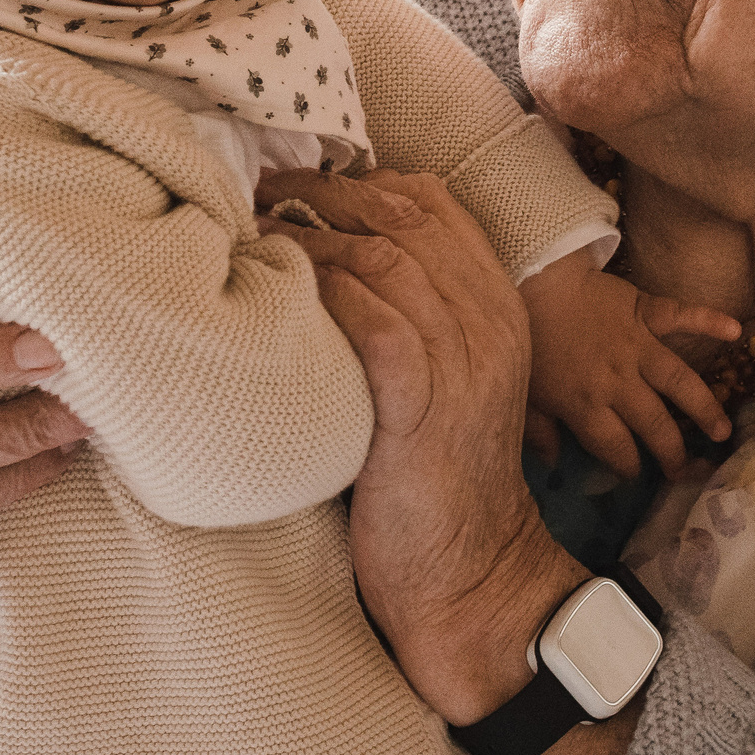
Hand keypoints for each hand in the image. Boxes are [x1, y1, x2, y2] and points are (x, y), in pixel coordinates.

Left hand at [254, 169, 585, 725]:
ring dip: (313, 237)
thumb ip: (411, 318)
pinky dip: (326, 294)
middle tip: (264, 193)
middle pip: (408, 216)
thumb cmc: (433, 478)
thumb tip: (333, 262)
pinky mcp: (423, 406)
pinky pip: (375, 321)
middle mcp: (486, 323)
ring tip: (257, 235)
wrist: (469, 573)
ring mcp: (460, 362)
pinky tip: (282, 291)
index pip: (436, 203)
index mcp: (496, 308)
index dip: (364, 181)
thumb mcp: (441, 382)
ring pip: (386, 258)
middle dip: (328, 194)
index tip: (303, 183)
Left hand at [521, 255, 737, 478]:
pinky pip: (681, 316)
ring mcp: (637, 346)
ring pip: (679, 382)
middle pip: (653, 424)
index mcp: (586, 405)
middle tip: (686, 469)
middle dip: (672, 451)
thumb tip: (552, 462)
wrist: (533, 280)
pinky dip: (708, 319)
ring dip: (703, 407)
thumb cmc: (528, 340)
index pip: (615, 446)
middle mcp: (619, 381)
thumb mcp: (525, 394)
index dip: (627, 465)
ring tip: (722, 430)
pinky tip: (735, 330)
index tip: (635, 475)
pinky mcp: (645, 312)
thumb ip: (539, 432)